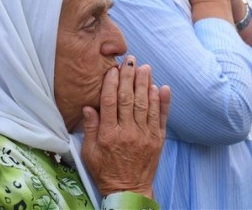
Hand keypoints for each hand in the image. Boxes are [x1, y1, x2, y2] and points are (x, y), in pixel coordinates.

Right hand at [82, 56, 170, 198]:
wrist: (128, 190)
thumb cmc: (106, 171)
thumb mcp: (90, 152)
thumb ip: (91, 128)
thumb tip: (89, 107)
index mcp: (109, 134)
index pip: (110, 102)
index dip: (111, 83)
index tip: (113, 69)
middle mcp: (128, 132)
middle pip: (129, 99)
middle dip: (129, 77)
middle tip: (130, 60)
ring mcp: (145, 135)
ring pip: (146, 104)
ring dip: (146, 84)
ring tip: (145, 68)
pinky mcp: (158, 139)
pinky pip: (161, 117)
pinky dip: (163, 102)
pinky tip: (162, 87)